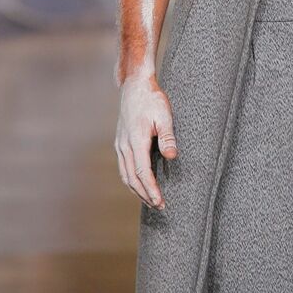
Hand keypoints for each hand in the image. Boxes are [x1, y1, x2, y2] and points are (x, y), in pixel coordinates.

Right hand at [114, 71, 177, 209]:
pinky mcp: (120, 142)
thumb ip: (167, 137)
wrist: (134, 86)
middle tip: (159, 206)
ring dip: (137, 190)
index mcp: (136, 141)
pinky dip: (131, 179)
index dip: (151, 190)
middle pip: (132, 179)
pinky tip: (139, 183)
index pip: (143, 173)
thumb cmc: (152, 99)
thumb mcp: (164, 115)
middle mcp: (124, 146)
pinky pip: (124, 167)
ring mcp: (120, 145)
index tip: (160, 202)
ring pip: (125, 175)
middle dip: (145, 195)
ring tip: (150, 200)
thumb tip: (172, 156)